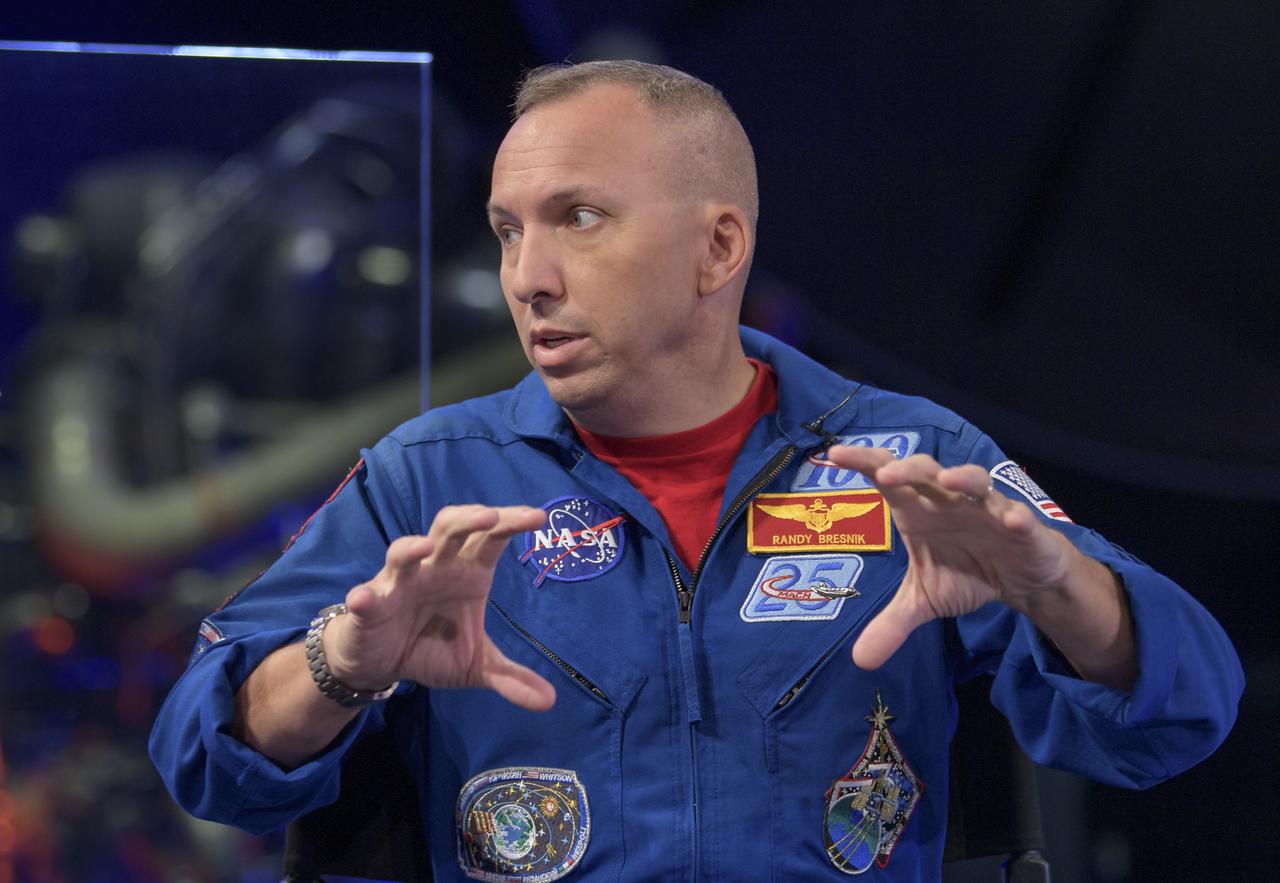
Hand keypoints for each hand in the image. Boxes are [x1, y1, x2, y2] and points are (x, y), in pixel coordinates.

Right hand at [322, 505, 555, 711]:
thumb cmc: (431, 647)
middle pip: (449, 529)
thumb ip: (510, 678)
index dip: (512, 522)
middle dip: (468, 519)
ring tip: (428, 547)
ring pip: (404, 551)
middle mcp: (435, 568)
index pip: (491, 539)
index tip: (539, 517)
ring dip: (414, 546)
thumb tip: (549, 700)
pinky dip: (364, 597)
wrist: (382, 664)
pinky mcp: (369, 606)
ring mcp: (399, 583)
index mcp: (467, 572)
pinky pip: (366, 598)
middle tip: (491, 518)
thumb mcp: (475, 666)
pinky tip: (363, 600)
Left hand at [823, 445, 1082, 670]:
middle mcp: (948, 500)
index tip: (834, 455)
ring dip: (962, 478)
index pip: (888, 479)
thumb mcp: (925, 600)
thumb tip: (860, 660)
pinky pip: (1018, 516)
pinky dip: (1015, 516)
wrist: (1020, 578)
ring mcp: (986, 508)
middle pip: (926, 472)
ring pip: (973, 481)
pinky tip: (1012, 521)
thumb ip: (892, 622)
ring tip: (948, 480)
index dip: (863, 462)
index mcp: (919, 509)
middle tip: (886, 475)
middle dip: (908, 469)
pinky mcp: (1021, 525)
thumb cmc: (966, 571)